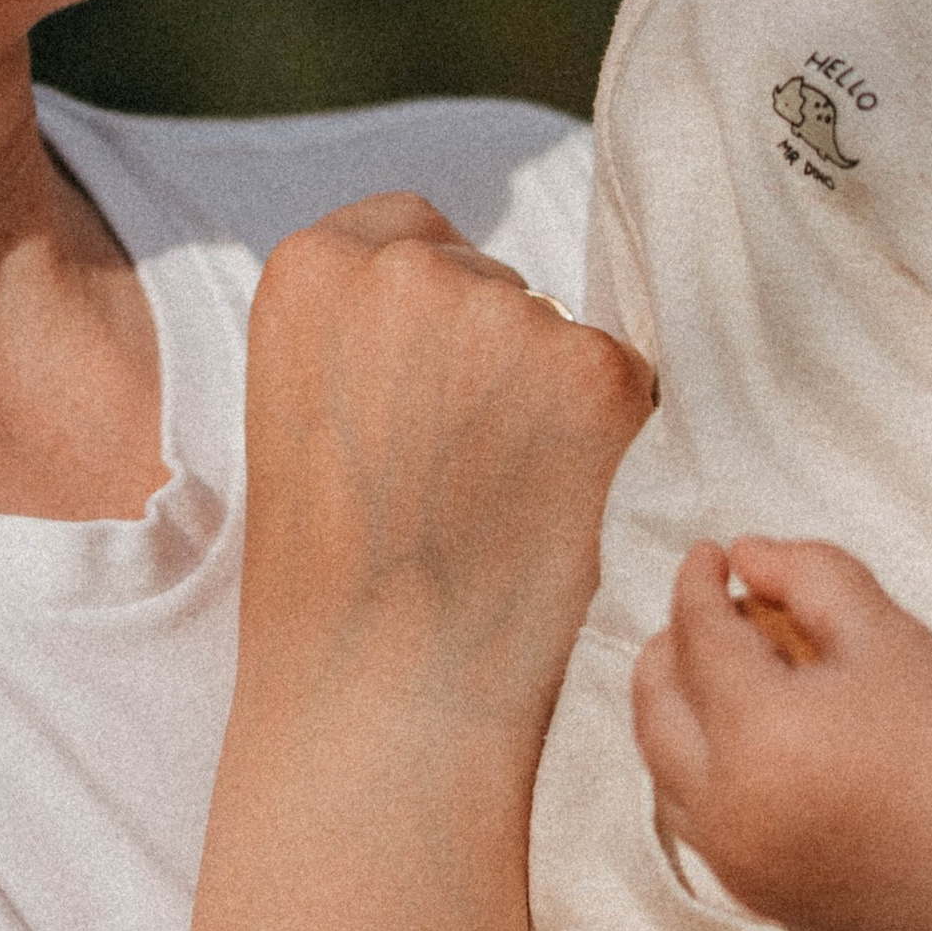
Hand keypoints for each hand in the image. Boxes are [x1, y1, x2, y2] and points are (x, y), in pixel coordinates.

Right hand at [243, 196, 651, 778]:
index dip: (433, 316)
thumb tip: (466, 303)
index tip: (425, 392)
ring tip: (500, 510)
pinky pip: (628, 387)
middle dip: (496, 361)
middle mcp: (407, 270)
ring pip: (565, 338)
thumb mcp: (302, 411)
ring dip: (556, 406)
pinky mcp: (598, 377)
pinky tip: (553, 516)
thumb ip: (366, 333)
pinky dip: (611, 448)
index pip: (409, 232)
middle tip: (463, 475)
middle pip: (494, 281)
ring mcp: (508, 316)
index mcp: (310, 266)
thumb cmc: (333, 583)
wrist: (382, 699)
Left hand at [633, 540, 931, 930]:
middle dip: (671, 647)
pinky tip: (736, 743)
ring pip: (662, 771)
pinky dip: (695, 772)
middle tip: (708, 614)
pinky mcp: (759, 898)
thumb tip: (744, 554)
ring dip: (675, 712)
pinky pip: (695, 823)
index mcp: (757, 735)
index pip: (698, 639)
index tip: (711, 554)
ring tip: (718, 673)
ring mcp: (737, 862)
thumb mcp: (886, 631)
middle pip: (656, 708)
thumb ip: (807, 573)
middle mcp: (728, 807)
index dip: (696, 583)